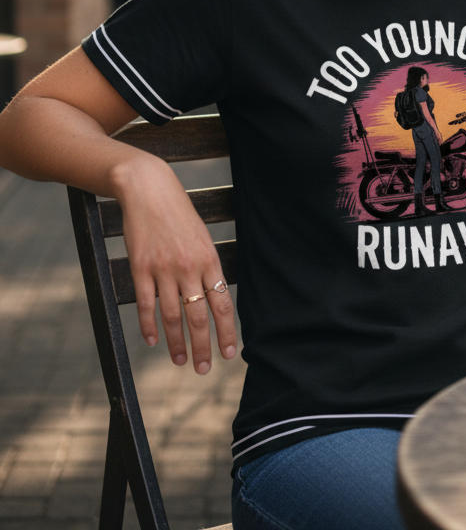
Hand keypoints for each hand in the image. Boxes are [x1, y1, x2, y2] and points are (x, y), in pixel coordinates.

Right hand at [114, 152, 237, 373]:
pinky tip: (153, 341)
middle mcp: (189, 267)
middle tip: (204, 369)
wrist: (150, 191)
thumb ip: (208, 268)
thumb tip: (216, 298)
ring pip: (173, 316)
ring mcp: (163, 269)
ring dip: (177, 343)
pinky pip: (146, 304)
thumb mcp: (203, 238)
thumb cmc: (179, 215)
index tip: (230, 353)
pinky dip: (149, 326)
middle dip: (203, 347)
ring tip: (179, 362)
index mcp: (210, 260)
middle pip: (198, 316)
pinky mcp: (140, 268)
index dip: (227, 331)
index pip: (223, 303)